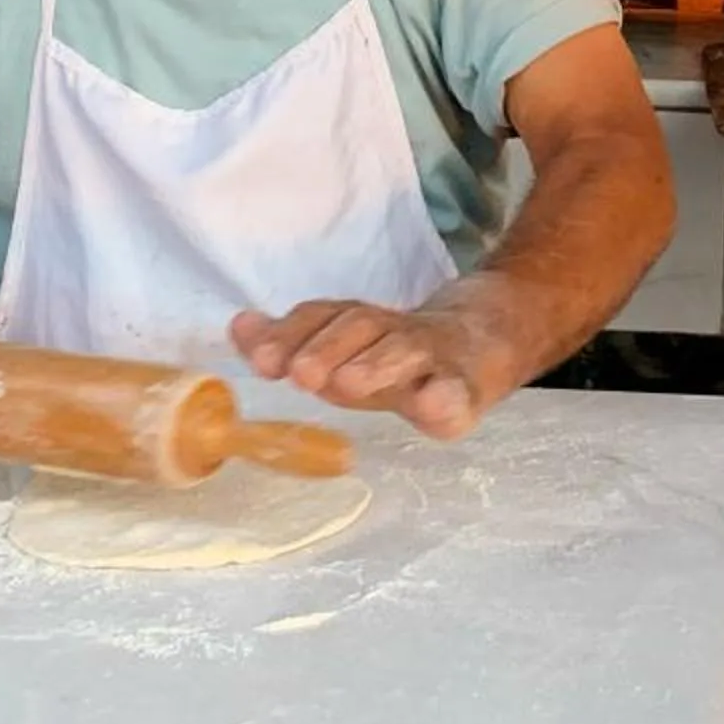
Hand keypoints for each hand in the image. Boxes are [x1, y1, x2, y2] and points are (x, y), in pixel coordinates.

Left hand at [230, 290, 519, 439]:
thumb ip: (293, 340)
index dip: (291, 332)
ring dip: (377, 365)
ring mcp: (434, 358)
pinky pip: (457, 393)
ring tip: (347, 385)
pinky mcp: (467, 391)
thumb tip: (238, 327)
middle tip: (301, 375)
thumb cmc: (395, 354)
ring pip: (407, 351)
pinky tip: (433, 407)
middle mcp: (394, 332)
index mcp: (362, 324)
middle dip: (328, 347)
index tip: (260, 360)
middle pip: (363, 325)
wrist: (485, 341)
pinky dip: (445, 398)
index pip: (324, 316)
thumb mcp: (343, 346)